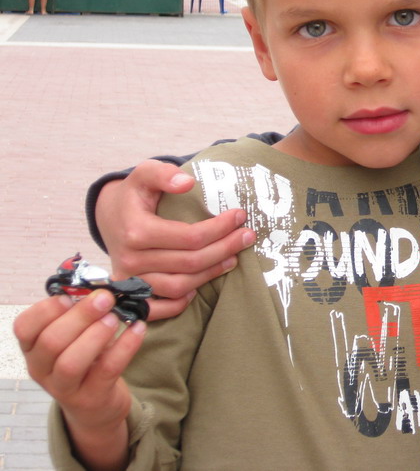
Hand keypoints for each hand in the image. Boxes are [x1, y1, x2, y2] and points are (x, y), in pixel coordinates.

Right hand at [14, 292, 142, 454]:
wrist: (97, 406)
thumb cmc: (87, 359)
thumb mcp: (77, 335)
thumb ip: (82, 312)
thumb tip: (103, 284)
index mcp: (33, 348)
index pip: (24, 327)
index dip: (46, 309)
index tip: (71, 295)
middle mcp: (42, 369)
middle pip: (51, 342)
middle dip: (80, 316)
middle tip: (105, 299)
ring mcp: (64, 388)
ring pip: (70, 362)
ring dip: (96, 335)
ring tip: (115, 318)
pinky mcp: (91, 398)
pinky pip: (106, 371)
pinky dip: (125, 346)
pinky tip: (138, 328)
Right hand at [98, 160, 254, 319]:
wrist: (109, 216)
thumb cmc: (134, 194)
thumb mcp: (144, 173)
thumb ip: (163, 173)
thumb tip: (187, 183)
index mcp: (136, 231)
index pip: (189, 237)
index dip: (220, 228)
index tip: (240, 216)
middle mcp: (131, 259)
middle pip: (189, 262)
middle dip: (224, 249)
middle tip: (247, 237)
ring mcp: (129, 280)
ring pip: (178, 287)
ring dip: (210, 275)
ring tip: (232, 259)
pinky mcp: (128, 293)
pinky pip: (156, 309)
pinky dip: (177, 304)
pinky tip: (197, 290)